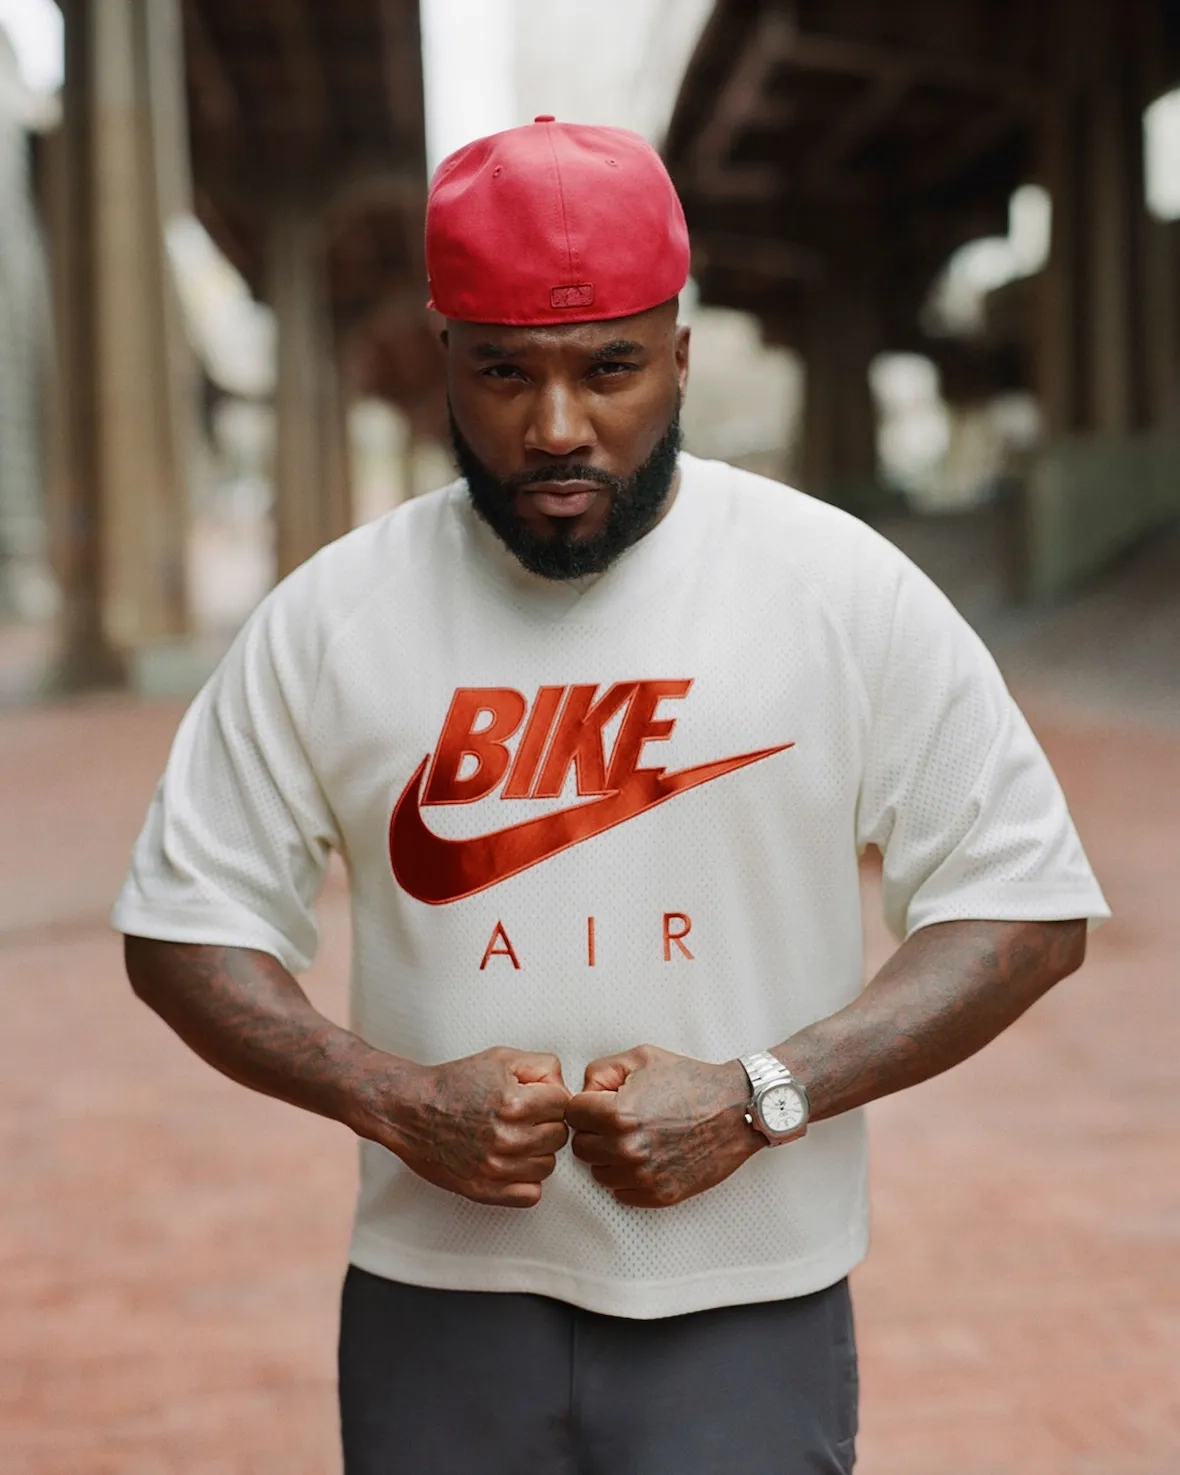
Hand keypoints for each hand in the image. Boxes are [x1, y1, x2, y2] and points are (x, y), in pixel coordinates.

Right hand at [377, 1047, 569, 1207]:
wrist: (411, 1110)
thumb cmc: (455, 1084)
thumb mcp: (502, 1058)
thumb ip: (542, 1067)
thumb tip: (563, 1088)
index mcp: (514, 1103)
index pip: (564, 1105)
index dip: (551, 1098)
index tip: (537, 1099)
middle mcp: (506, 1137)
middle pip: (559, 1137)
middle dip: (545, 1124)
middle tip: (524, 1118)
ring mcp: (495, 1167)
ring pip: (547, 1165)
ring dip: (536, 1153)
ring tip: (514, 1139)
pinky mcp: (484, 1190)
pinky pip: (531, 1194)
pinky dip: (526, 1181)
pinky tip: (511, 1163)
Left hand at [565, 1044, 760, 1207]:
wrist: (737, 1109)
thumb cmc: (691, 1081)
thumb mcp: (642, 1058)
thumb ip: (601, 1071)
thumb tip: (584, 1093)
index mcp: (618, 1114)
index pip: (572, 1115)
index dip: (586, 1105)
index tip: (601, 1103)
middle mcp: (627, 1149)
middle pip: (581, 1147)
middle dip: (594, 1131)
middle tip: (618, 1120)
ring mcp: (643, 1176)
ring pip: (598, 1172)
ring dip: (609, 1157)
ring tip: (635, 1138)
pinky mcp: (659, 1194)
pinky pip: (621, 1193)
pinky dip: (628, 1177)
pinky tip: (647, 1156)